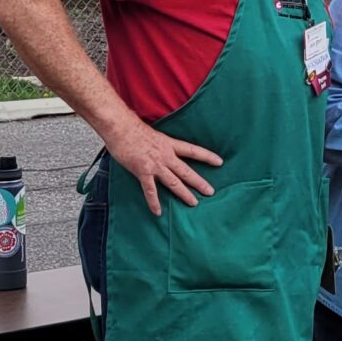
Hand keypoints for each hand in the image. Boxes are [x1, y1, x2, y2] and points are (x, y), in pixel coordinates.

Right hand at [107, 119, 222, 214]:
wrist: (121, 128)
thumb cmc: (134, 129)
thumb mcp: (155, 135)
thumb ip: (161, 145)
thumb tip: (163, 151)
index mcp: (170, 144)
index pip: (193, 151)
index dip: (207, 156)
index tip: (220, 162)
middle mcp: (166, 156)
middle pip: (186, 171)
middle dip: (199, 182)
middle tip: (211, 192)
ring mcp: (155, 165)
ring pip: (174, 182)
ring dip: (184, 194)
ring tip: (194, 203)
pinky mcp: (143, 172)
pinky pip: (150, 190)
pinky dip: (154, 202)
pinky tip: (158, 212)